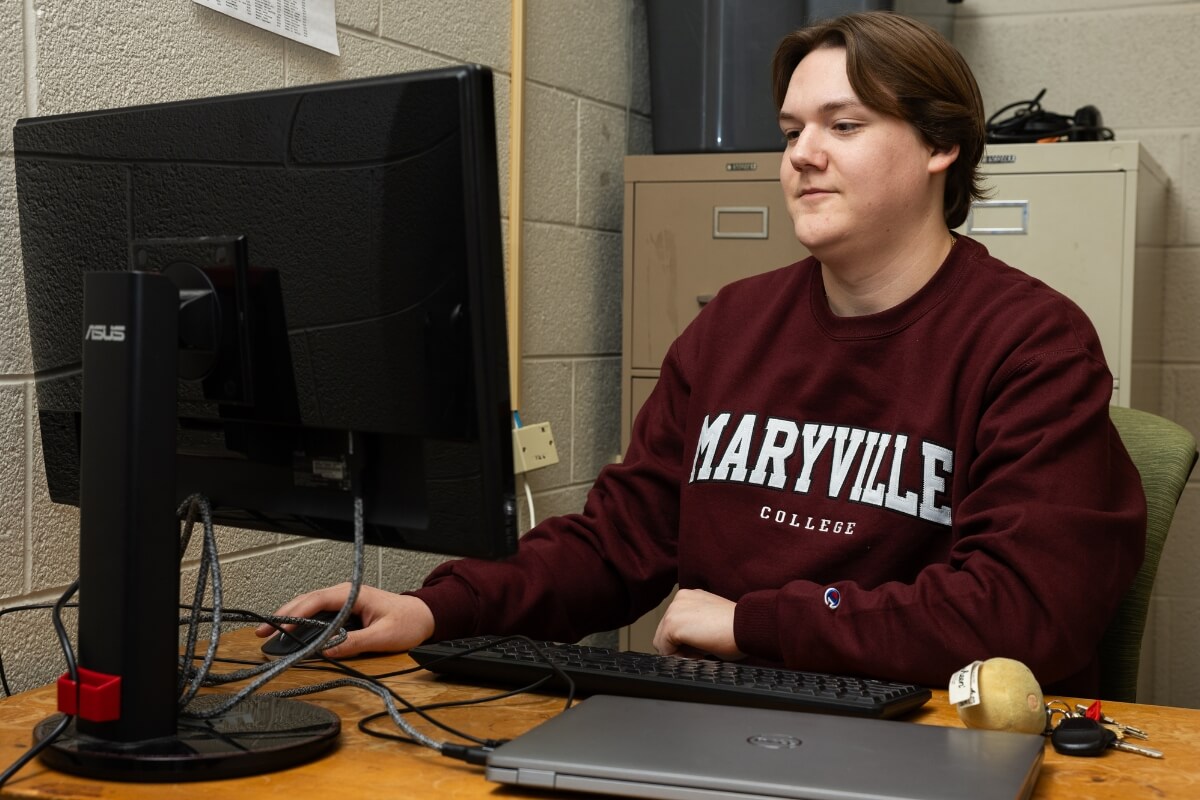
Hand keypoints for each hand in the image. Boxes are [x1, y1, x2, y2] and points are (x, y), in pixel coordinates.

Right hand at [254, 582, 434, 658]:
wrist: (425, 616)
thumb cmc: (409, 622)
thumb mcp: (383, 636)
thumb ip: (355, 643)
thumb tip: (328, 652)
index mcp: (353, 594)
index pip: (317, 601)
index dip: (295, 615)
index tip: (278, 628)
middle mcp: (346, 593)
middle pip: (307, 601)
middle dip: (283, 615)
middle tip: (261, 631)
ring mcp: (345, 600)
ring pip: (311, 605)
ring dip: (291, 617)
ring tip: (270, 631)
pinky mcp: (346, 609)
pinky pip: (320, 612)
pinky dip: (303, 620)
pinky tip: (292, 631)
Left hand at [651, 588, 744, 660]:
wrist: (747, 626)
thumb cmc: (737, 627)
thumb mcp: (711, 622)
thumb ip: (695, 626)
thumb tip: (684, 644)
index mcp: (690, 596)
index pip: (675, 623)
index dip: (686, 640)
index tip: (704, 645)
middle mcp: (680, 598)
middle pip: (665, 632)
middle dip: (681, 646)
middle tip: (703, 651)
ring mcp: (674, 610)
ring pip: (662, 641)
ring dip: (680, 652)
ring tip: (702, 651)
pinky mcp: (672, 624)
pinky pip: (664, 649)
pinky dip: (678, 657)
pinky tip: (699, 653)